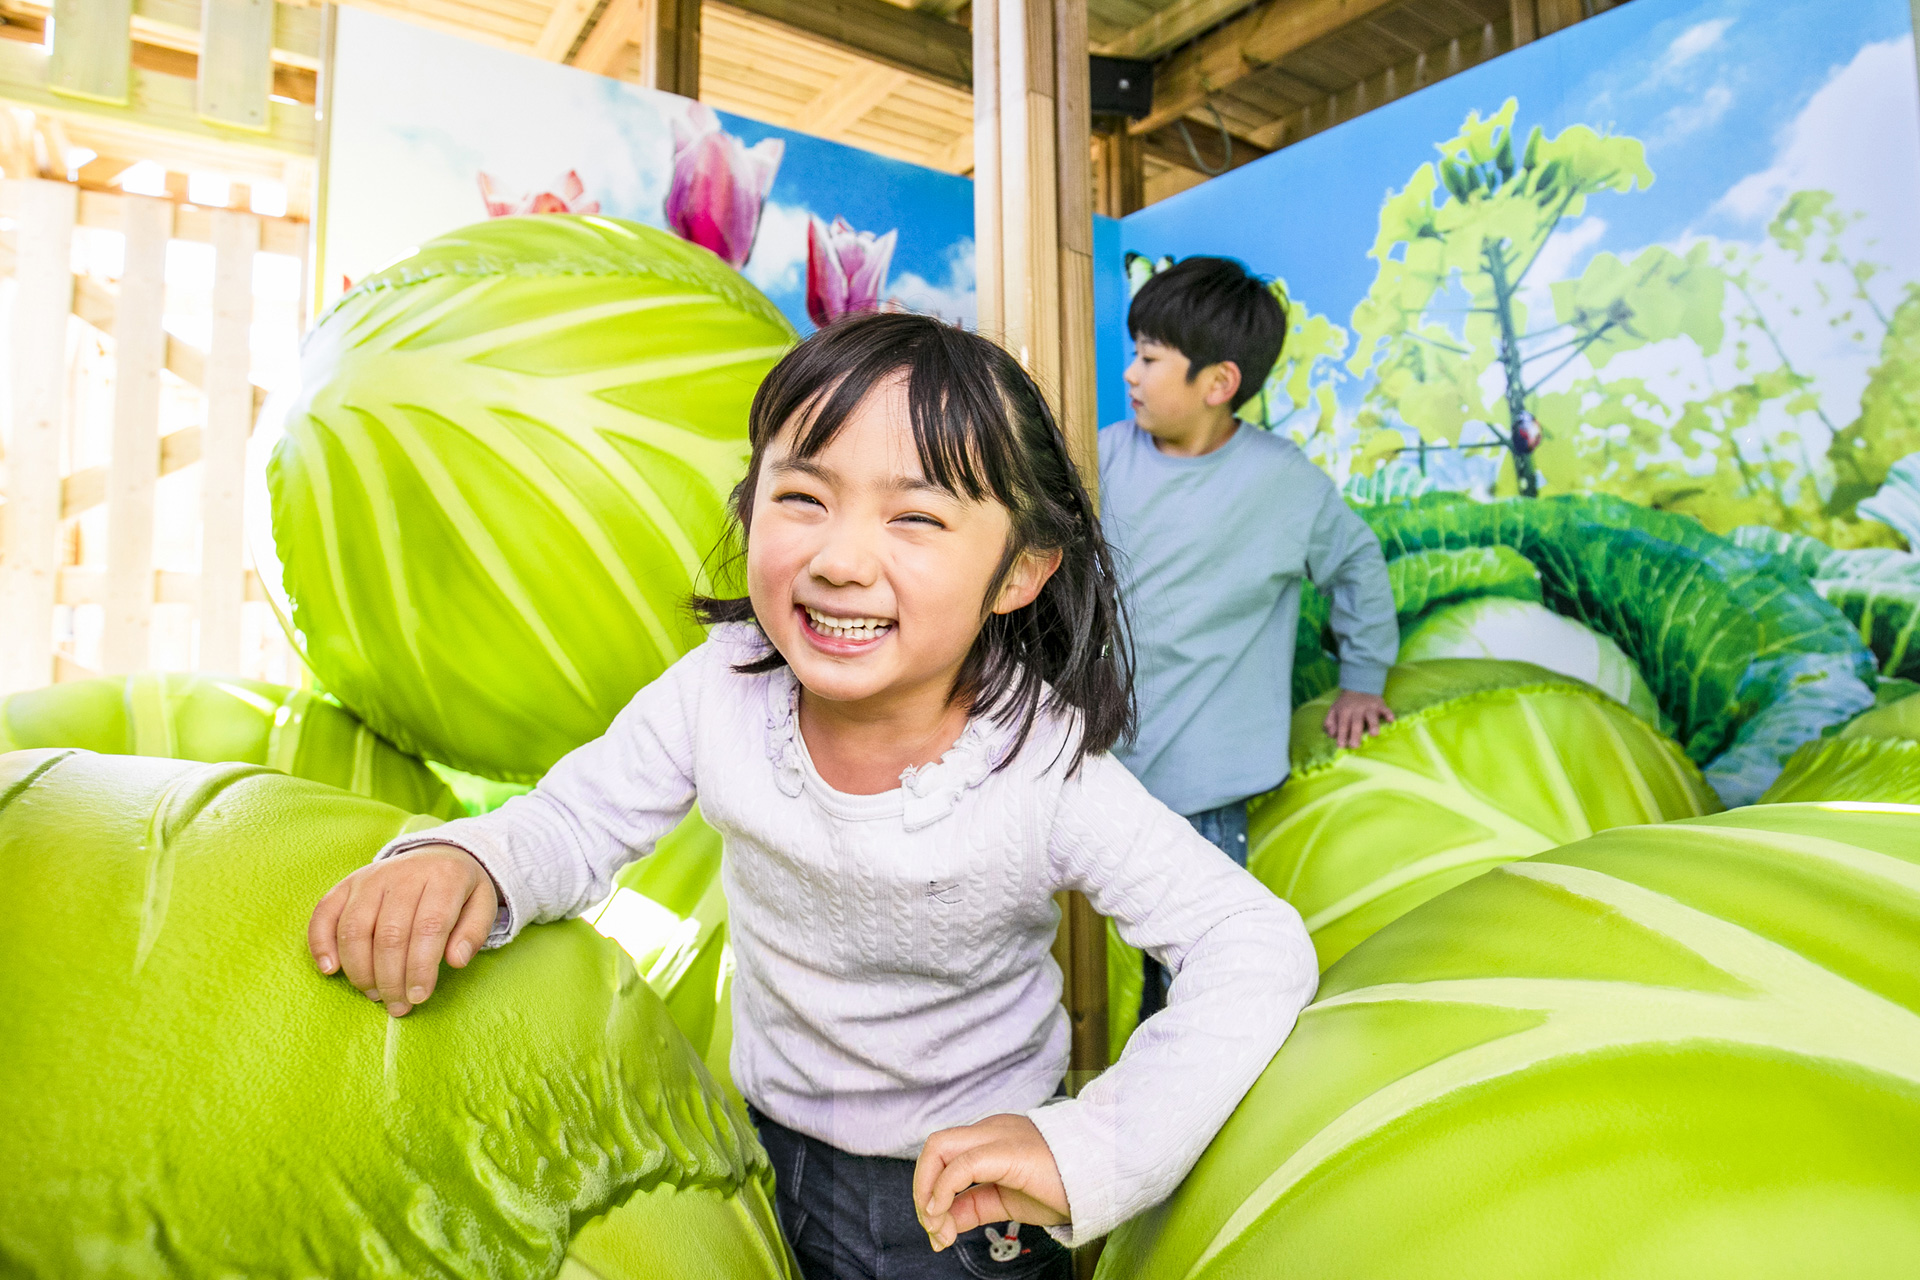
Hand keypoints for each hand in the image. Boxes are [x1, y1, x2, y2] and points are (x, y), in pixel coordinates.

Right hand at [307, 842, 498, 1017]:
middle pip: (389, 935)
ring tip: (375, 995)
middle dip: (391, 979)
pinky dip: (321, 943)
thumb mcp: (483, 904)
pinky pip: (324, 913)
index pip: (428, 928)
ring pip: (355, 929)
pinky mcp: (347, 883)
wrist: (436, 853)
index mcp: (444, 878)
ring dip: (360, 971)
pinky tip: (331, 970)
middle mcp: (403, 874)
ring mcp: (371, 877)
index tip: (419, 997)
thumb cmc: (459, 890)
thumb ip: (474, 933)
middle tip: (398, 1007)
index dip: (421, 968)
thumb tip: (456, 961)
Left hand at [913, 1114, 1068, 1251]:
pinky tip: (944, 1215)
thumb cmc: (1063, 1186)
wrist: (1104, 1174)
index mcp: (991, 1138)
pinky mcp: (1006, 1150)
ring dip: (925, 1191)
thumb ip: (975, 1205)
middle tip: (933, 1228)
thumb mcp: (1008, 1200)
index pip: (944, 1158)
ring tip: (937, 1227)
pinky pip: (960, 1165)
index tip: (938, 1232)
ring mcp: (997, 1135)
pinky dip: (942, 1190)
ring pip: (938, 1148)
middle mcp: (990, 1130)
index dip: (929, 1194)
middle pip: (934, 1148)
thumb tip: (942, 1221)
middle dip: (920, 1189)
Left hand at [1324, 689, 1394, 749]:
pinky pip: (1385, 710)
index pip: (1342, 725)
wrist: (1359, 686)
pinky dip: (1388, 714)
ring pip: (1371, 716)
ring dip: (1373, 725)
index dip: (1341, 735)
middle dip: (1355, 734)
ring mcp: (1369, 707)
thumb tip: (1331, 735)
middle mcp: (1357, 709)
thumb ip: (1330, 723)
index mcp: (1344, 711)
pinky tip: (1391, 720)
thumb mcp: (1333, 710)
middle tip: (1355, 746)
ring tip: (1374, 734)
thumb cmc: (1345, 704)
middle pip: (1356, 723)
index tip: (1341, 746)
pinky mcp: (1380, 705)